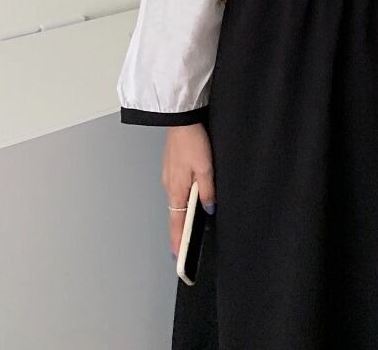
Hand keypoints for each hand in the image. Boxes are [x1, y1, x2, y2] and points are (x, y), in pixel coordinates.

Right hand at [163, 123, 215, 258]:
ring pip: (176, 200)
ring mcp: (169, 176)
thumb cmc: (192, 141)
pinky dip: (182, 199)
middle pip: (175, 213)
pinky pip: (177, 188)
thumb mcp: (206, 167)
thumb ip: (207, 190)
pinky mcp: (172, 167)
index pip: (176, 222)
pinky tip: (190, 199)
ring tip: (190, 228)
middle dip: (180, 231)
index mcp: (176, 189)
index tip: (178, 257)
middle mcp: (169, 185)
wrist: (181, 119)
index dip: (177, 241)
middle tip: (186, 247)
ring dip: (182, 214)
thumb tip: (209, 208)